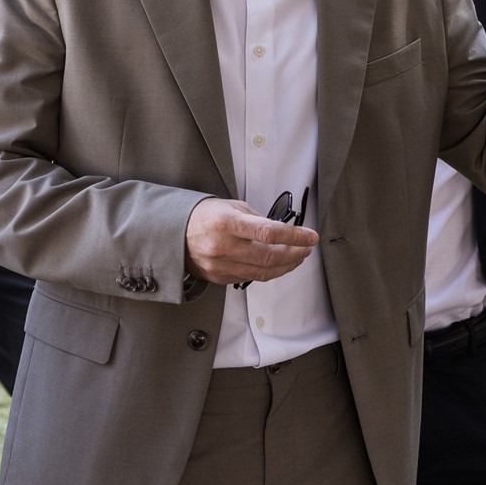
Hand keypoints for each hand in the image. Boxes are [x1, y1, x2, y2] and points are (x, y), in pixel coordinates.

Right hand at [184, 198, 319, 285]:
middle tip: (306, 248)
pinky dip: (269, 272)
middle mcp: (224, 246)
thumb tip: (283, 232)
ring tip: (297, 257)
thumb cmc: (205, 217)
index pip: (269, 232)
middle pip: (270, 258)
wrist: (175, 234)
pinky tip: (277, 265)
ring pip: (264, 272)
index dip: (295, 236)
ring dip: (286, 266)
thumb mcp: (232, 206)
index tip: (310, 236)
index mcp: (228, 223)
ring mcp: (221, 265)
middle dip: (295, 254)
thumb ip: (258, 220)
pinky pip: (251, 278)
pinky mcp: (220, 278)